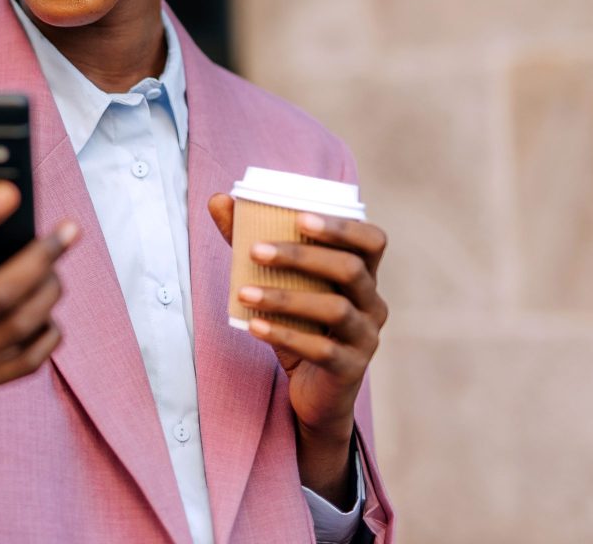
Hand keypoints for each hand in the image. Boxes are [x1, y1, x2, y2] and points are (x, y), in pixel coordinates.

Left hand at [208, 193, 387, 501]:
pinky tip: (254, 327)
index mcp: (363, 274)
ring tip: (243, 293)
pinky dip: (284, 334)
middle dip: (302, 255)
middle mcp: (373, 302)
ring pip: (335, 308)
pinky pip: (321, 349)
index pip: (372, 240)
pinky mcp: (350, 368)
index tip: (299, 217)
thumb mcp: (279, 284)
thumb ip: (253, 242)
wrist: (313, 391)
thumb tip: (219, 201)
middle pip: (351, 268)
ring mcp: (366, 337)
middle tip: (255, 251)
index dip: (342, 226)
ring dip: (285, 297)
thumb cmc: (299, 325)